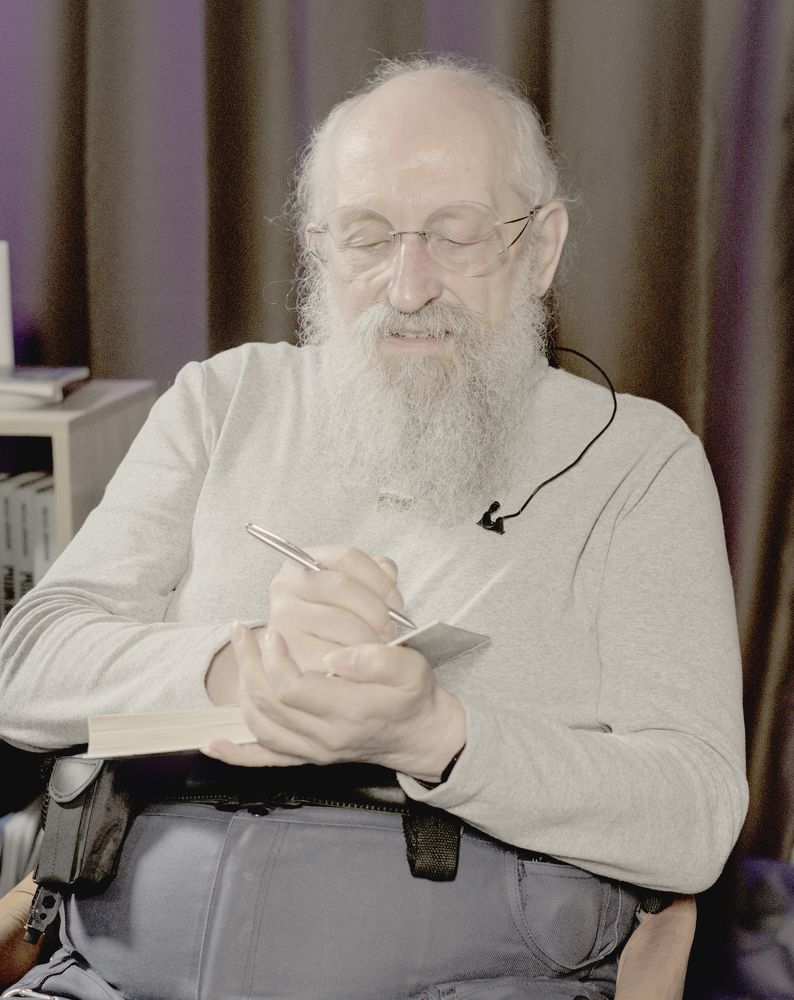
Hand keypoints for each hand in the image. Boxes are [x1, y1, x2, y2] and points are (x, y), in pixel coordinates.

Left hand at [204, 623, 465, 782]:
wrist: (419, 734)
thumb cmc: (413, 697)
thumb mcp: (412, 669)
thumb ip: (378, 659)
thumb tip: (334, 657)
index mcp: (349, 713)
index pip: (292, 689)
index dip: (275, 659)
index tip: (275, 633)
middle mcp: (326, 738)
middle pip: (268, 704)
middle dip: (250, 664)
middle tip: (244, 633)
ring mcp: (314, 751)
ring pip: (261, 725)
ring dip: (242, 690)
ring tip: (240, 655)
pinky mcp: (308, 756)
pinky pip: (265, 760)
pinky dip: (236, 754)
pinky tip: (213, 743)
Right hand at [268, 545, 404, 672]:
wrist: (293, 661)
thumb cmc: (328, 619)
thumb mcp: (347, 589)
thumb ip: (371, 575)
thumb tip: (389, 572)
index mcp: (301, 564)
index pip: (346, 557)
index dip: (379, 578)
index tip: (396, 600)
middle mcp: (285, 587)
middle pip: (343, 587)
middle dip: (376, 609)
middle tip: (389, 628)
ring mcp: (285, 619)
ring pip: (342, 622)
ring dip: (369, 635)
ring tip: (377, 643)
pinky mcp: (291, 652)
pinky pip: (335, 653)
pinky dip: (355, 658)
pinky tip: (360, 659)